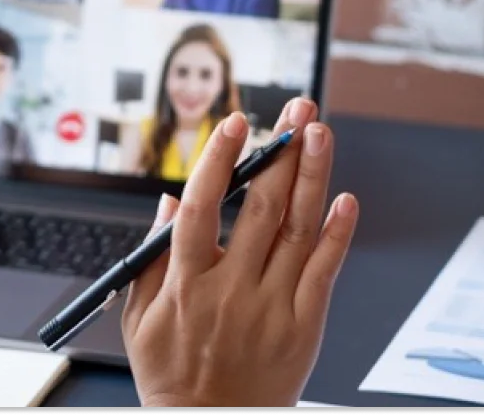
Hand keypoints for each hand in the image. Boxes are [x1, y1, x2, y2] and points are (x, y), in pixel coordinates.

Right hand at [122, 100, 358, 407]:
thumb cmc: (171, 372)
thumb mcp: (139, 316)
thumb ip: (152, 257)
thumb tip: (170, 202)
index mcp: (185, 283)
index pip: (203, 209)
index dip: (219, 162)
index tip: (236, 123)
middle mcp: (231, 290)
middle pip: (260, 209)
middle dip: (280, 152)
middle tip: (296, 110)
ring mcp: (271, 307)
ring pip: (297, 230)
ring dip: (311, 176)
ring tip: (320, 133)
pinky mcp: (303, 326)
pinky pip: (325, 272)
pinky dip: (337, 234)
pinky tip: (345, 199)